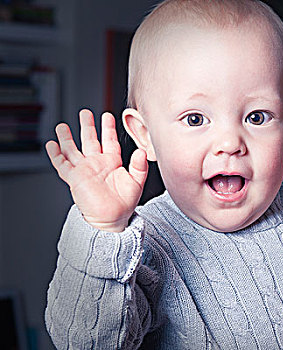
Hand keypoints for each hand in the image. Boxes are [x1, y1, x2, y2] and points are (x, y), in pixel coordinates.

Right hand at [46, 109, 147, 231]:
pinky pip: (62, 164)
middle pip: (89, 140)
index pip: (109, 140)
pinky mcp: (75, 179)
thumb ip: (139, 166)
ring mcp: (84, 170)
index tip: (107, 115)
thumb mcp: (137, 182)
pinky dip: (56, 154)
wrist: (113, 219)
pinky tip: (51, 144)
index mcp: (112, 162)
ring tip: (62, 126)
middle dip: (87, 126)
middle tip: (84, 112)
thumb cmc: (125, 203)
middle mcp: (97, 163)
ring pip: (73, 150)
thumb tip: (141, 151)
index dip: (108, 128)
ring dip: (67, 138)